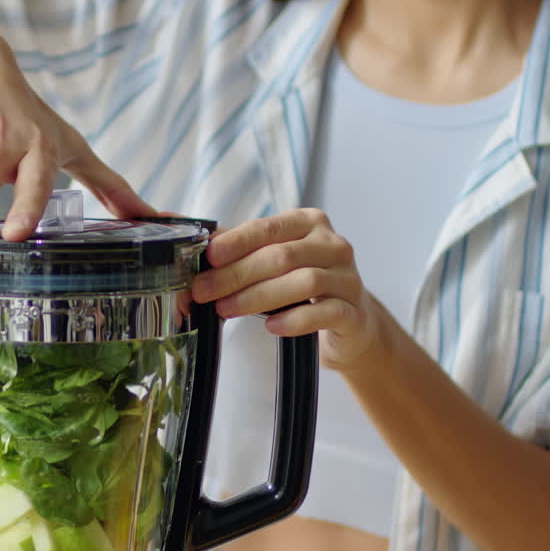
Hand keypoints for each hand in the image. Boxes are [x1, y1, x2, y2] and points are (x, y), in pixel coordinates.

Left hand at [190, 209, 385, 370]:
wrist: (349, 321)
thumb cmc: (304, 284)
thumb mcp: (274, 258)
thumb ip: (240, 247)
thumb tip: (195, 237)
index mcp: (310, 223)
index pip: (268, 228)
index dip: (236, 242)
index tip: (209, 257)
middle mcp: (333, 246)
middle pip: (282, 256)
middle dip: (237, 275)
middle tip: (204, 291)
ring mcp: (348, 278)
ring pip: (304, 281)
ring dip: (258, 296)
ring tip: (227, 309)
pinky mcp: (353, 311)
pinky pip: (324, 312)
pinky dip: (294, 320)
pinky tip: (271, 326)